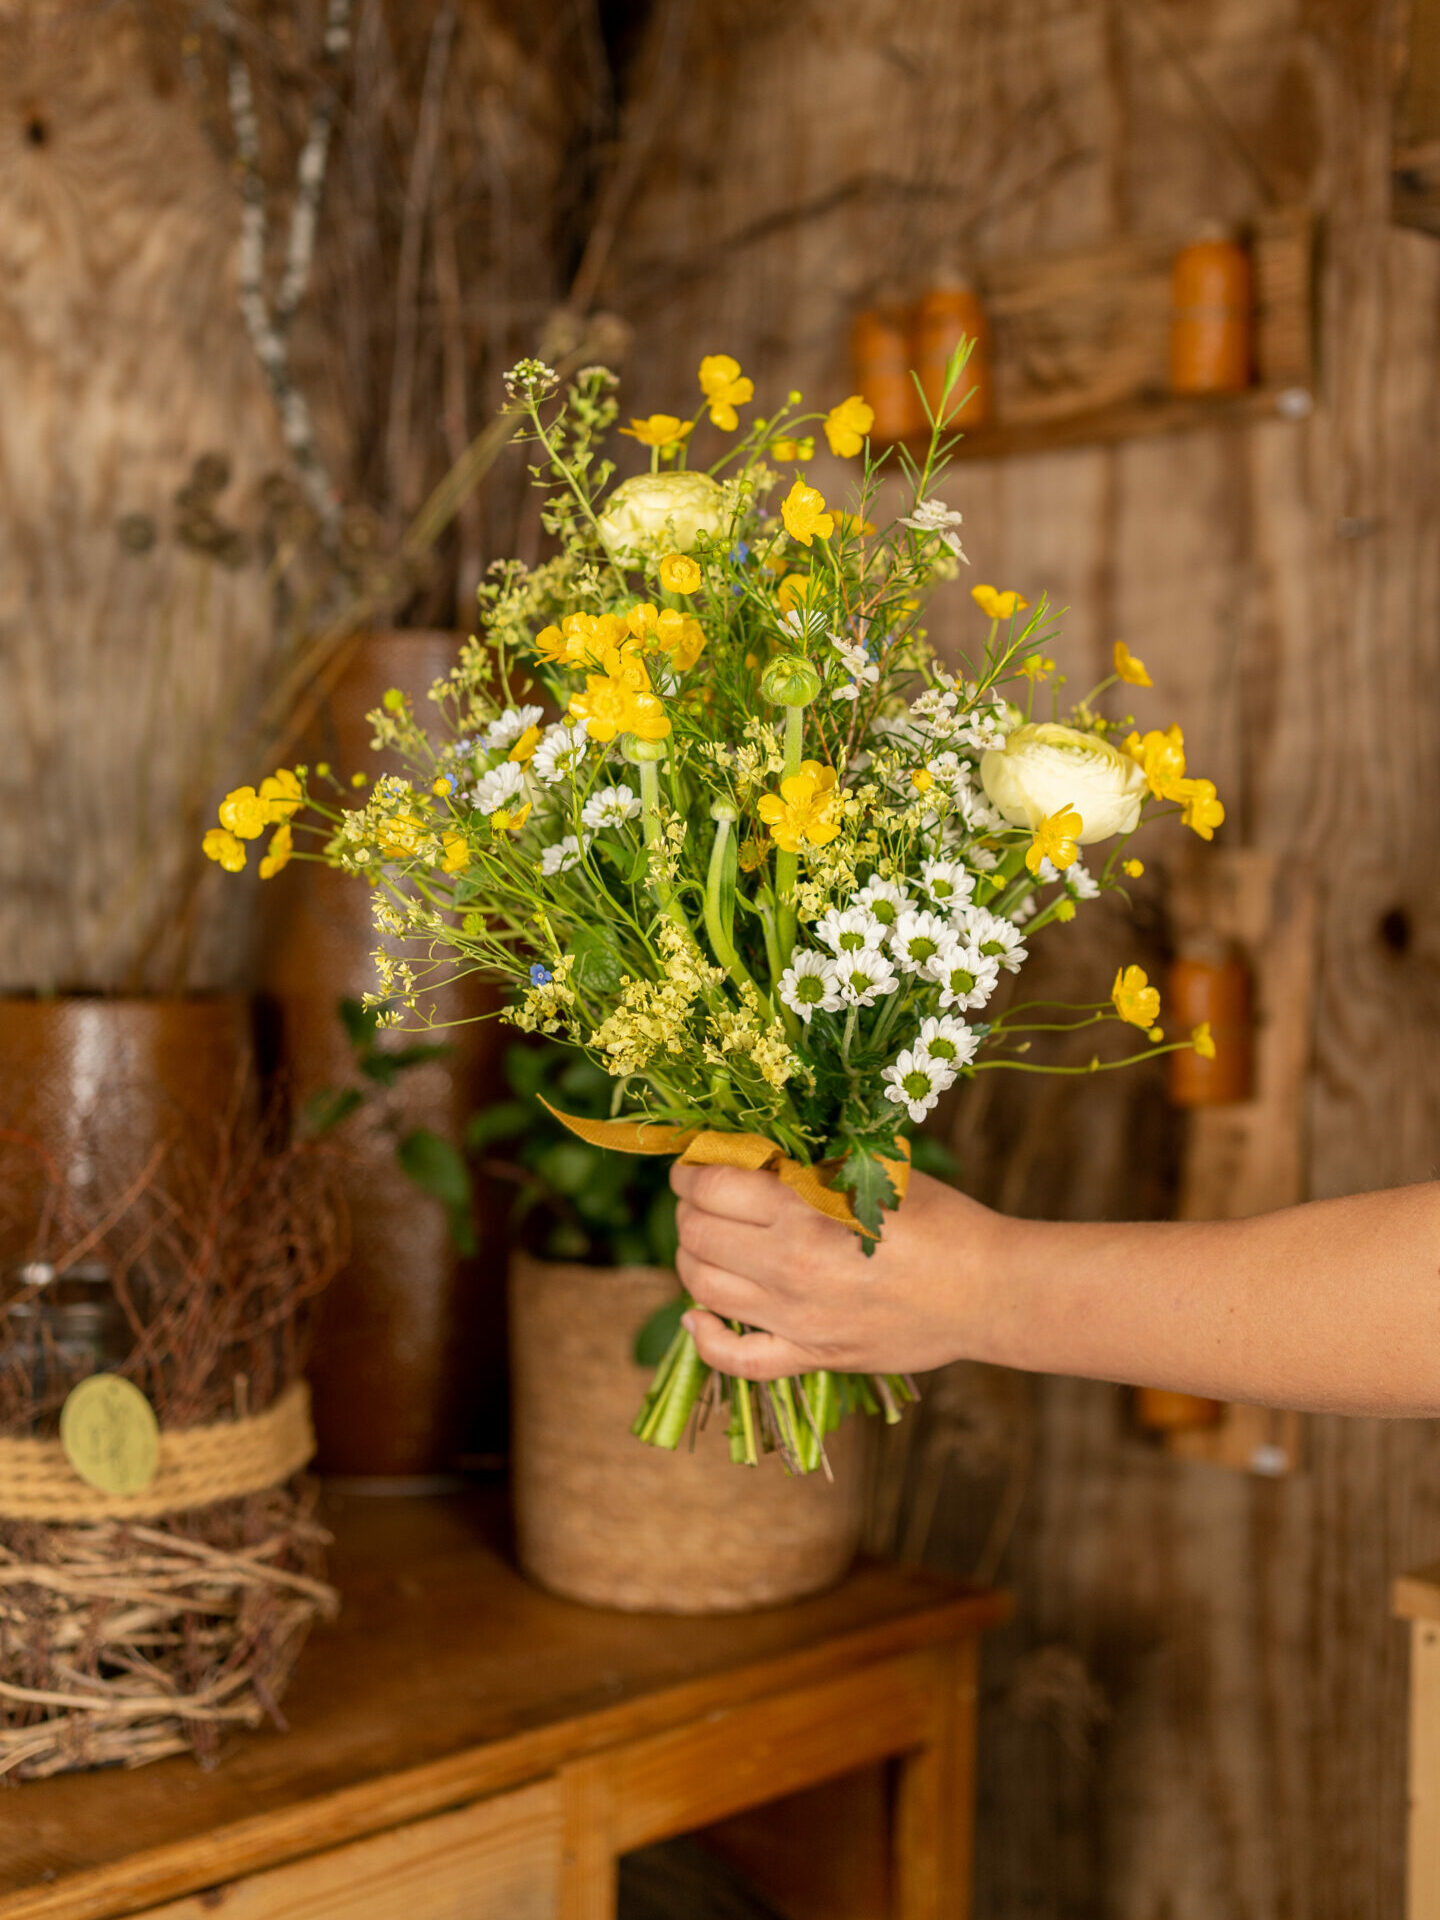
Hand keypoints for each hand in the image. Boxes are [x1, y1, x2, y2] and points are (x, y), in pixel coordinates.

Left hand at [670, 1162, 994, 1379]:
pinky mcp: (812, 1356)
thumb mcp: (873, 1170)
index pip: (711, 1186)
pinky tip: (697, 1316)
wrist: (988, 1289)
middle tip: (700, 1196)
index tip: (696, 1161)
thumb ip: (809, 1162)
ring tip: (705, 1240)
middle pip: (697, 1235)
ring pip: (704, 1289)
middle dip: (687, 1208)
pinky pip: (737, 1360)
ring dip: (690, 1258)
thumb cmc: (939, 1220)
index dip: (692, 1168)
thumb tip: (749, 1148)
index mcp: (805, 1213)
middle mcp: (790, 1268)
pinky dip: (704, 1339)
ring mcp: (797, 1320)